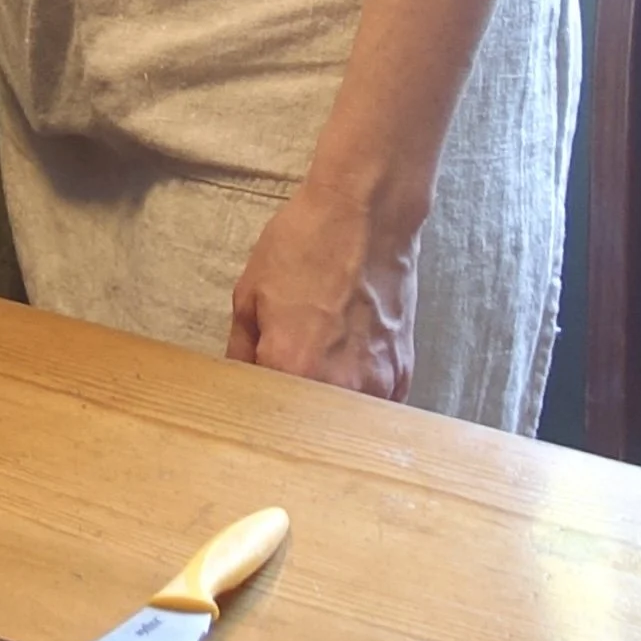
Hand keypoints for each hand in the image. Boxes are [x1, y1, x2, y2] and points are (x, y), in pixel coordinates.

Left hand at [226, 175, 419, 400]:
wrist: (366, 215)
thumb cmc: (306, 246)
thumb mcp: (249, 293)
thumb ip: (240, 349)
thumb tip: (238, 381)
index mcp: (291, 369)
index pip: (264, 417)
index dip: (257, 405)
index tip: (255, 394)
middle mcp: (338, 388)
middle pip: (307, 425)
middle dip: (293, 408)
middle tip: (288, 374)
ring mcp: (376, 385)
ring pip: (343, 419)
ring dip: (328, 404)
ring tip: (322, 361)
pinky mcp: (402, 375)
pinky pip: (374, 405)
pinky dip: (359, 393)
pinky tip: (349, 360)